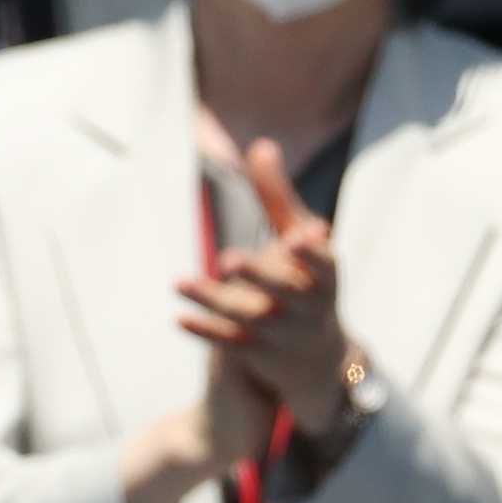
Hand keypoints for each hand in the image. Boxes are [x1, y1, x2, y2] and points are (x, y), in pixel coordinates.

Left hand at [176, 140, 352, 430]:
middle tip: (227, 258)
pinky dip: (204, 331)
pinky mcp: (257, 352)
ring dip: (212, 301)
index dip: (311, 253)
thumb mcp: (300, 240)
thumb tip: (261, 145)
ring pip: (246, 317)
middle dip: (259, 275)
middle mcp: (306, 306)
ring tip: (178, 283)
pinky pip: (228, 343)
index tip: (301, 235)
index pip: (322, 264)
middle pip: (284, 292)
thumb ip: (278, 197)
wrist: (315, 358)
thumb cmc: (306, 279)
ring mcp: (281, 332)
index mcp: (323, 275)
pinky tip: (178, 318)